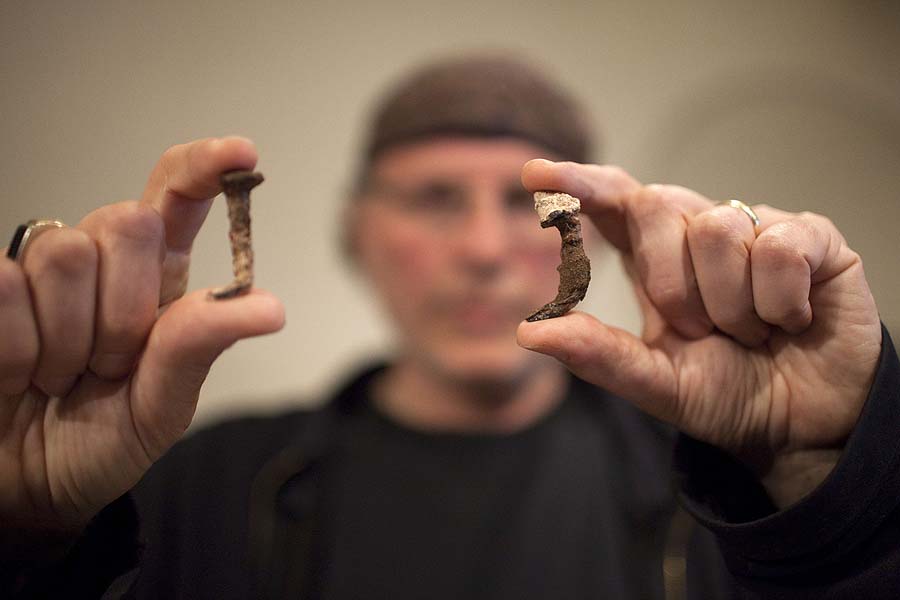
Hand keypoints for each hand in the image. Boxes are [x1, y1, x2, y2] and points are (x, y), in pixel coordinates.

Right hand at [0, 137, 284, 538]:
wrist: (27, 486)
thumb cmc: (103, 440)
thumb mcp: (163, 404)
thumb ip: (199, 346)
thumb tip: (268, 307)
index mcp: (158, 276)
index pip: (178, 195)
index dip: (206, 167)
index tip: (243, 153)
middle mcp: (100, 260)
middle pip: (125, 222)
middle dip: (125, 309)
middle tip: (111, 367)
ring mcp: (38, 272)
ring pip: (62, 254)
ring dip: (67, 339)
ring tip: (60, 379)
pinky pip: (2, 286)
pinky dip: (15, 349)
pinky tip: (16, 376)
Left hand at [518, 160, 882, 506]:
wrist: (804, 426)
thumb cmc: (728, 395)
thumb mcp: (657, 383)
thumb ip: (598, 355)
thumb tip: (529, 332)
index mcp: (654, 260)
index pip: (612, 201)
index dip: (578, 183)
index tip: (534, 175)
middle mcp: (699, 234)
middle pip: (656, 204)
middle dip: (670, 282)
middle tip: (701, 332)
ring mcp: (756, 230)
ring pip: (717, 227)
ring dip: (729, 303)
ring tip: (752, 334)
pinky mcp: (812, 238)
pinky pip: (778, 246)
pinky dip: (778, 301)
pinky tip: (790, 321)